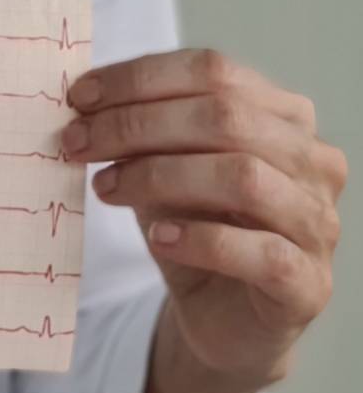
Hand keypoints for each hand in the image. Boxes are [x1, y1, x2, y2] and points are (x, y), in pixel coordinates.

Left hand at [63, 49, 346, 392]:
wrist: (221, 321)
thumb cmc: (192, 232)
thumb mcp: (158, 173)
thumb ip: (137, 137)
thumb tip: (82, 108)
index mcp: (281, 116)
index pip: (213, 71)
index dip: (139, 79)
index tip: (77, 98)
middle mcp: (312, 160)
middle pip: (225, 117)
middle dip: (136, 125)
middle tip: (75, 144)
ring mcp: (317, 220)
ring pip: (243, 177)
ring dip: (159, 176)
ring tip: (105, 189)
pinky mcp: (307, 282)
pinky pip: (261, 251)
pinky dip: (202, 239)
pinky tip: (159, 237)